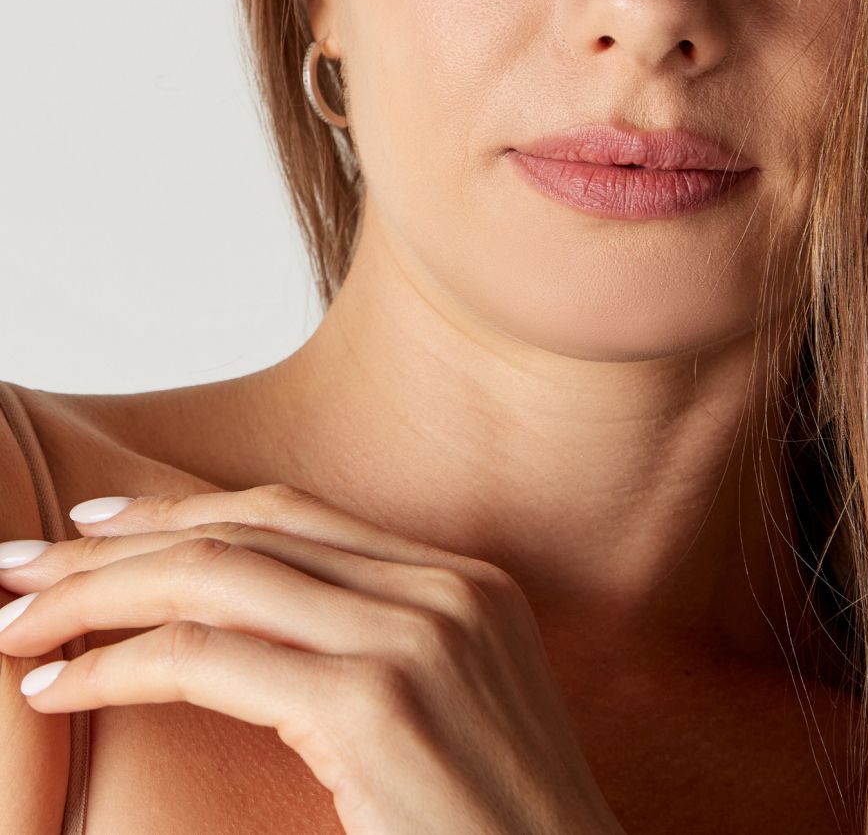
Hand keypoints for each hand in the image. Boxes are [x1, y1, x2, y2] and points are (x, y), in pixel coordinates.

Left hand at [0, 485, 624, 834]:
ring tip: (19, 620)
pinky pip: (211, 658)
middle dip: (122, 543)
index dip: (186, 509)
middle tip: (24, 565)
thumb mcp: (446, 718)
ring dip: (100, 592)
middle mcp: (444, 588)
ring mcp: (417, 637)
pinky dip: (120, 664)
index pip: (295, 513)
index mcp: (464, 582)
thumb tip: (256, 644)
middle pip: (247, 529)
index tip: (103, 525)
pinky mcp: (378, 705)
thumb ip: (372, 657)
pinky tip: (65, 684)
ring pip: (217, 576)